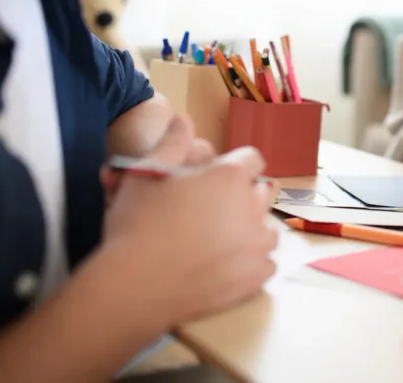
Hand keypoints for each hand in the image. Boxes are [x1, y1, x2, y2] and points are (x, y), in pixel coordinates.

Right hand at [100, 115, 278, 329]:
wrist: (134, 285)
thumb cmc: (137, 224)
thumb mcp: (146, 173)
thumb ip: (172, 141)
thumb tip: (183, 118)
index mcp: (230, 177)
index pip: (251, 158)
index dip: (235, 165)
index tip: (217, 178)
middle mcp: (252, 207)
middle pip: (263, 191)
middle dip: (245, 195)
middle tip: (215, 209)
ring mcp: (257, 244)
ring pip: (268, 229)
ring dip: (252, 230)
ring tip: (223, 239)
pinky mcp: (256, 277)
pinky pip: (266, 264)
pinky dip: (252, 264)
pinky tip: (229, 265)